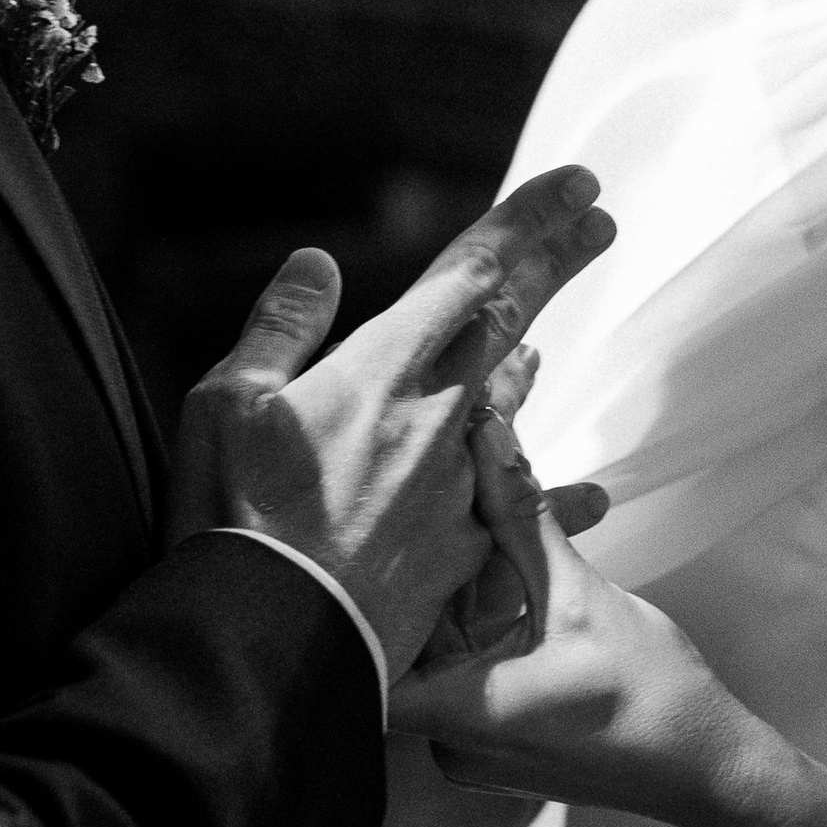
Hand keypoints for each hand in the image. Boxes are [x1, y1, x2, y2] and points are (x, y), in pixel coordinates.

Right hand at [166, 166, 613, 678]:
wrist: (273, 642)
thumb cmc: (234, 519)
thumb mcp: (227, 402)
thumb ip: (282, 326)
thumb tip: (320, 261)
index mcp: (384, 369)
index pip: (471, 273)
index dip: (529, 221)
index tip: (579, 184)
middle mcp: (440, 418)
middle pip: (511, 321)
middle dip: (556, 262)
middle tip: (600, 220)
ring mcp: (461, 487)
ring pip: (510, 407)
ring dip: (528, 366)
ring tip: (542, 346)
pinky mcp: (465, 553)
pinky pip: (522, 512)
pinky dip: (558, 496)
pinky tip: (597, 495)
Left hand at [390, 499, 743, 822]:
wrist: (706, 764)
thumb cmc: (651, 698)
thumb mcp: (580, 596)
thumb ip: (522, 517)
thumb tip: (486, 441)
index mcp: (459, 714)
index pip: (372, 639)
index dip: (372, 572)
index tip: (389, 513)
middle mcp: (451, 735)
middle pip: (426, 622)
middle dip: (461, 546)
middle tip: (482, 479)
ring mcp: (475, 736)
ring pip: (461, 630)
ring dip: (497, 568)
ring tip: (552, 508)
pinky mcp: (500, 728)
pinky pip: (484, 653)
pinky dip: (509, 605)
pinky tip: (548, 552)